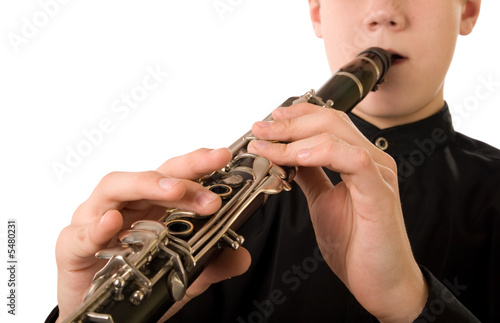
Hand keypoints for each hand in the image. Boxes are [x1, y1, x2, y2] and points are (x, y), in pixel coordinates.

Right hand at [55, 148, 249, 321]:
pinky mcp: (72, 247)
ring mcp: (95, 220)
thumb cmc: (135, 279)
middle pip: (150, 176)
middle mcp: (124, 205)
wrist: (100, 311)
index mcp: (150, 205)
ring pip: (114, 188)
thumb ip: (210, 264)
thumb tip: (240, 257)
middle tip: (208, 189)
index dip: (197, 163)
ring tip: (173, 191)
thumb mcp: (182, 274)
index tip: (222, 156)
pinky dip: (97, 226)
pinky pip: (81, 233)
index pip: (175, 175)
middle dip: (181, 175)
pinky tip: (113, 222)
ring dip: (146, 186)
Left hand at [248, 103, 427, 321]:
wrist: (382, 283)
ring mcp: (378, 174)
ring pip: (337, 135)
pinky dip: (322, 153)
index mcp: (358, 160)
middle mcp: (371, 160)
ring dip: (295, 137)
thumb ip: (311, 175)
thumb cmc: (356, 245)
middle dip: (288, 123)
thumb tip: (289, 156)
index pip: (327, 121)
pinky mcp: (380, 193)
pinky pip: (354, 160)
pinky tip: (296, 159)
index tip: (267, 122)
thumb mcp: (323, 202)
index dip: (296, 115)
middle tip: (259, 130)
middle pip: (329, 121)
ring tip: (268, 146)